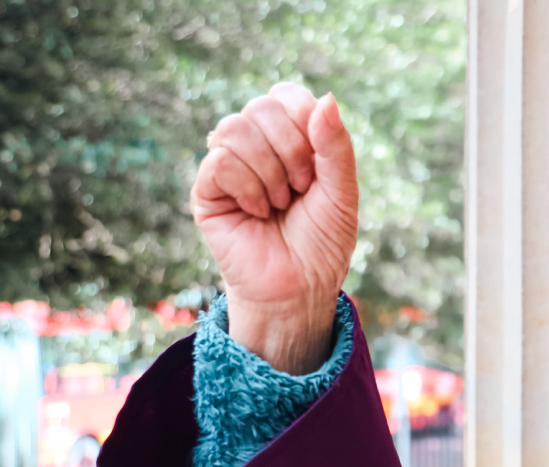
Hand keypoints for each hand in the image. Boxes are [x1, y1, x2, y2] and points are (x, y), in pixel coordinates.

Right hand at [193, 83, 358, 373]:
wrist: (299, 288)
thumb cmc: (322, 242)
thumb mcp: (342, 192)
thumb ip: (337, 146)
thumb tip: (327, 99)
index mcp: (288, 137)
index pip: (287, 96)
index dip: (306, 125)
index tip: (318, 168)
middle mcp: (255, 144)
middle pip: (262, 108)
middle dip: (293, 152)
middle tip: (301, 190)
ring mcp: (227, 163)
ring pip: (236, 129)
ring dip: (270, 172)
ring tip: (279, 205)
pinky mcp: (206, 189)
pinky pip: (220, 160)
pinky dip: (249, 188)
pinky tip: (258, 212)